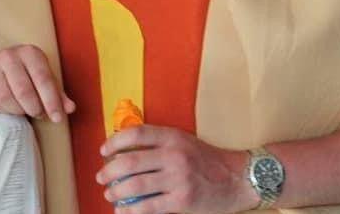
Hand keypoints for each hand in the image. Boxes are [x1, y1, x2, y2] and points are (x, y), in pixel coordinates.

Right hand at [0, 44, 74, 120]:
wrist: (1, 66)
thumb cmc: (28, 75)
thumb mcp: (45, 80)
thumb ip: (58, 95)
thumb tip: (69, 108)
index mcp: (30, 52)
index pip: (43, 79)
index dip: (52, 101)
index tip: (57, 118)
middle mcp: (9, 55)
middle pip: (23, 91)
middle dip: (34, 108)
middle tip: (38, 113)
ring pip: (5, 98)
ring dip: (17, 110)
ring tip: (23, 109)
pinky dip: (3, 110)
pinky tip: (9, 107)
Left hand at [97, 125, 257, 212]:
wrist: (238, 178)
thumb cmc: (206, 159)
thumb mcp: (183, 141)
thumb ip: (157, 142)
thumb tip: (122, 150)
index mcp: (172, 137)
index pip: (135, 134)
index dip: (114, 142)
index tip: (104, 152)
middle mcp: (174, 155)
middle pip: (129, 162)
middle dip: (109, 171)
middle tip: (101, 177)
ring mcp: (178, 178)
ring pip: (135, 185)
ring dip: (116, 192)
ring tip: (110, 194)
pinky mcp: (183, 200)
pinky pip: (149, 206)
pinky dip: (131, 210)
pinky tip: (122, 211)